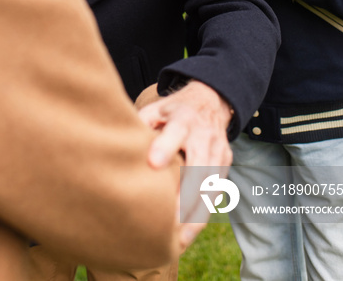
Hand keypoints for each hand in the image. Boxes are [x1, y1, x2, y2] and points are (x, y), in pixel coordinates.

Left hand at [138, 80, 232, 247]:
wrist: (211, 102)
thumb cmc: (174, 110)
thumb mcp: (158, 108)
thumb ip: (141, 123)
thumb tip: (118, 141)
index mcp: (184, 120)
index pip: (176, 132)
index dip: (165, 147)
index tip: (153, 164)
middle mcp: (205, 136)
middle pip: (199, 168)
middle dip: (186, 196)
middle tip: (168, 223)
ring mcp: (218, 152)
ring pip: (210, 187)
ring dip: (196, 216)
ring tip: (178, 241)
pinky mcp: (225, 165)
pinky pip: (215, 193)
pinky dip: (202, 215)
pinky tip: (187, 234)